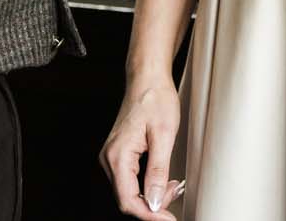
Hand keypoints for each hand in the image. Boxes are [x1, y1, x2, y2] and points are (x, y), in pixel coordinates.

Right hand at [101, 79, 184, 218]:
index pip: (128, 200)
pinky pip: (130, 180)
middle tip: (176, 193)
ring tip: (173, 185)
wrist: (147, 79)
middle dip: (153, 204)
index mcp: (118, 155)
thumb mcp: (164, 135)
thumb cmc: (155, 99)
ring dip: (151, 195)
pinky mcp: (119, 154)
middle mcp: (110, 158)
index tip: (168, 218)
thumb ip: (158, 171)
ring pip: (129, 191)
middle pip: (127, 198)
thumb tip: (153, 201)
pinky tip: (163, 180)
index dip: (149, 215)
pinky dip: (147, 185)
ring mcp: (112, 157)